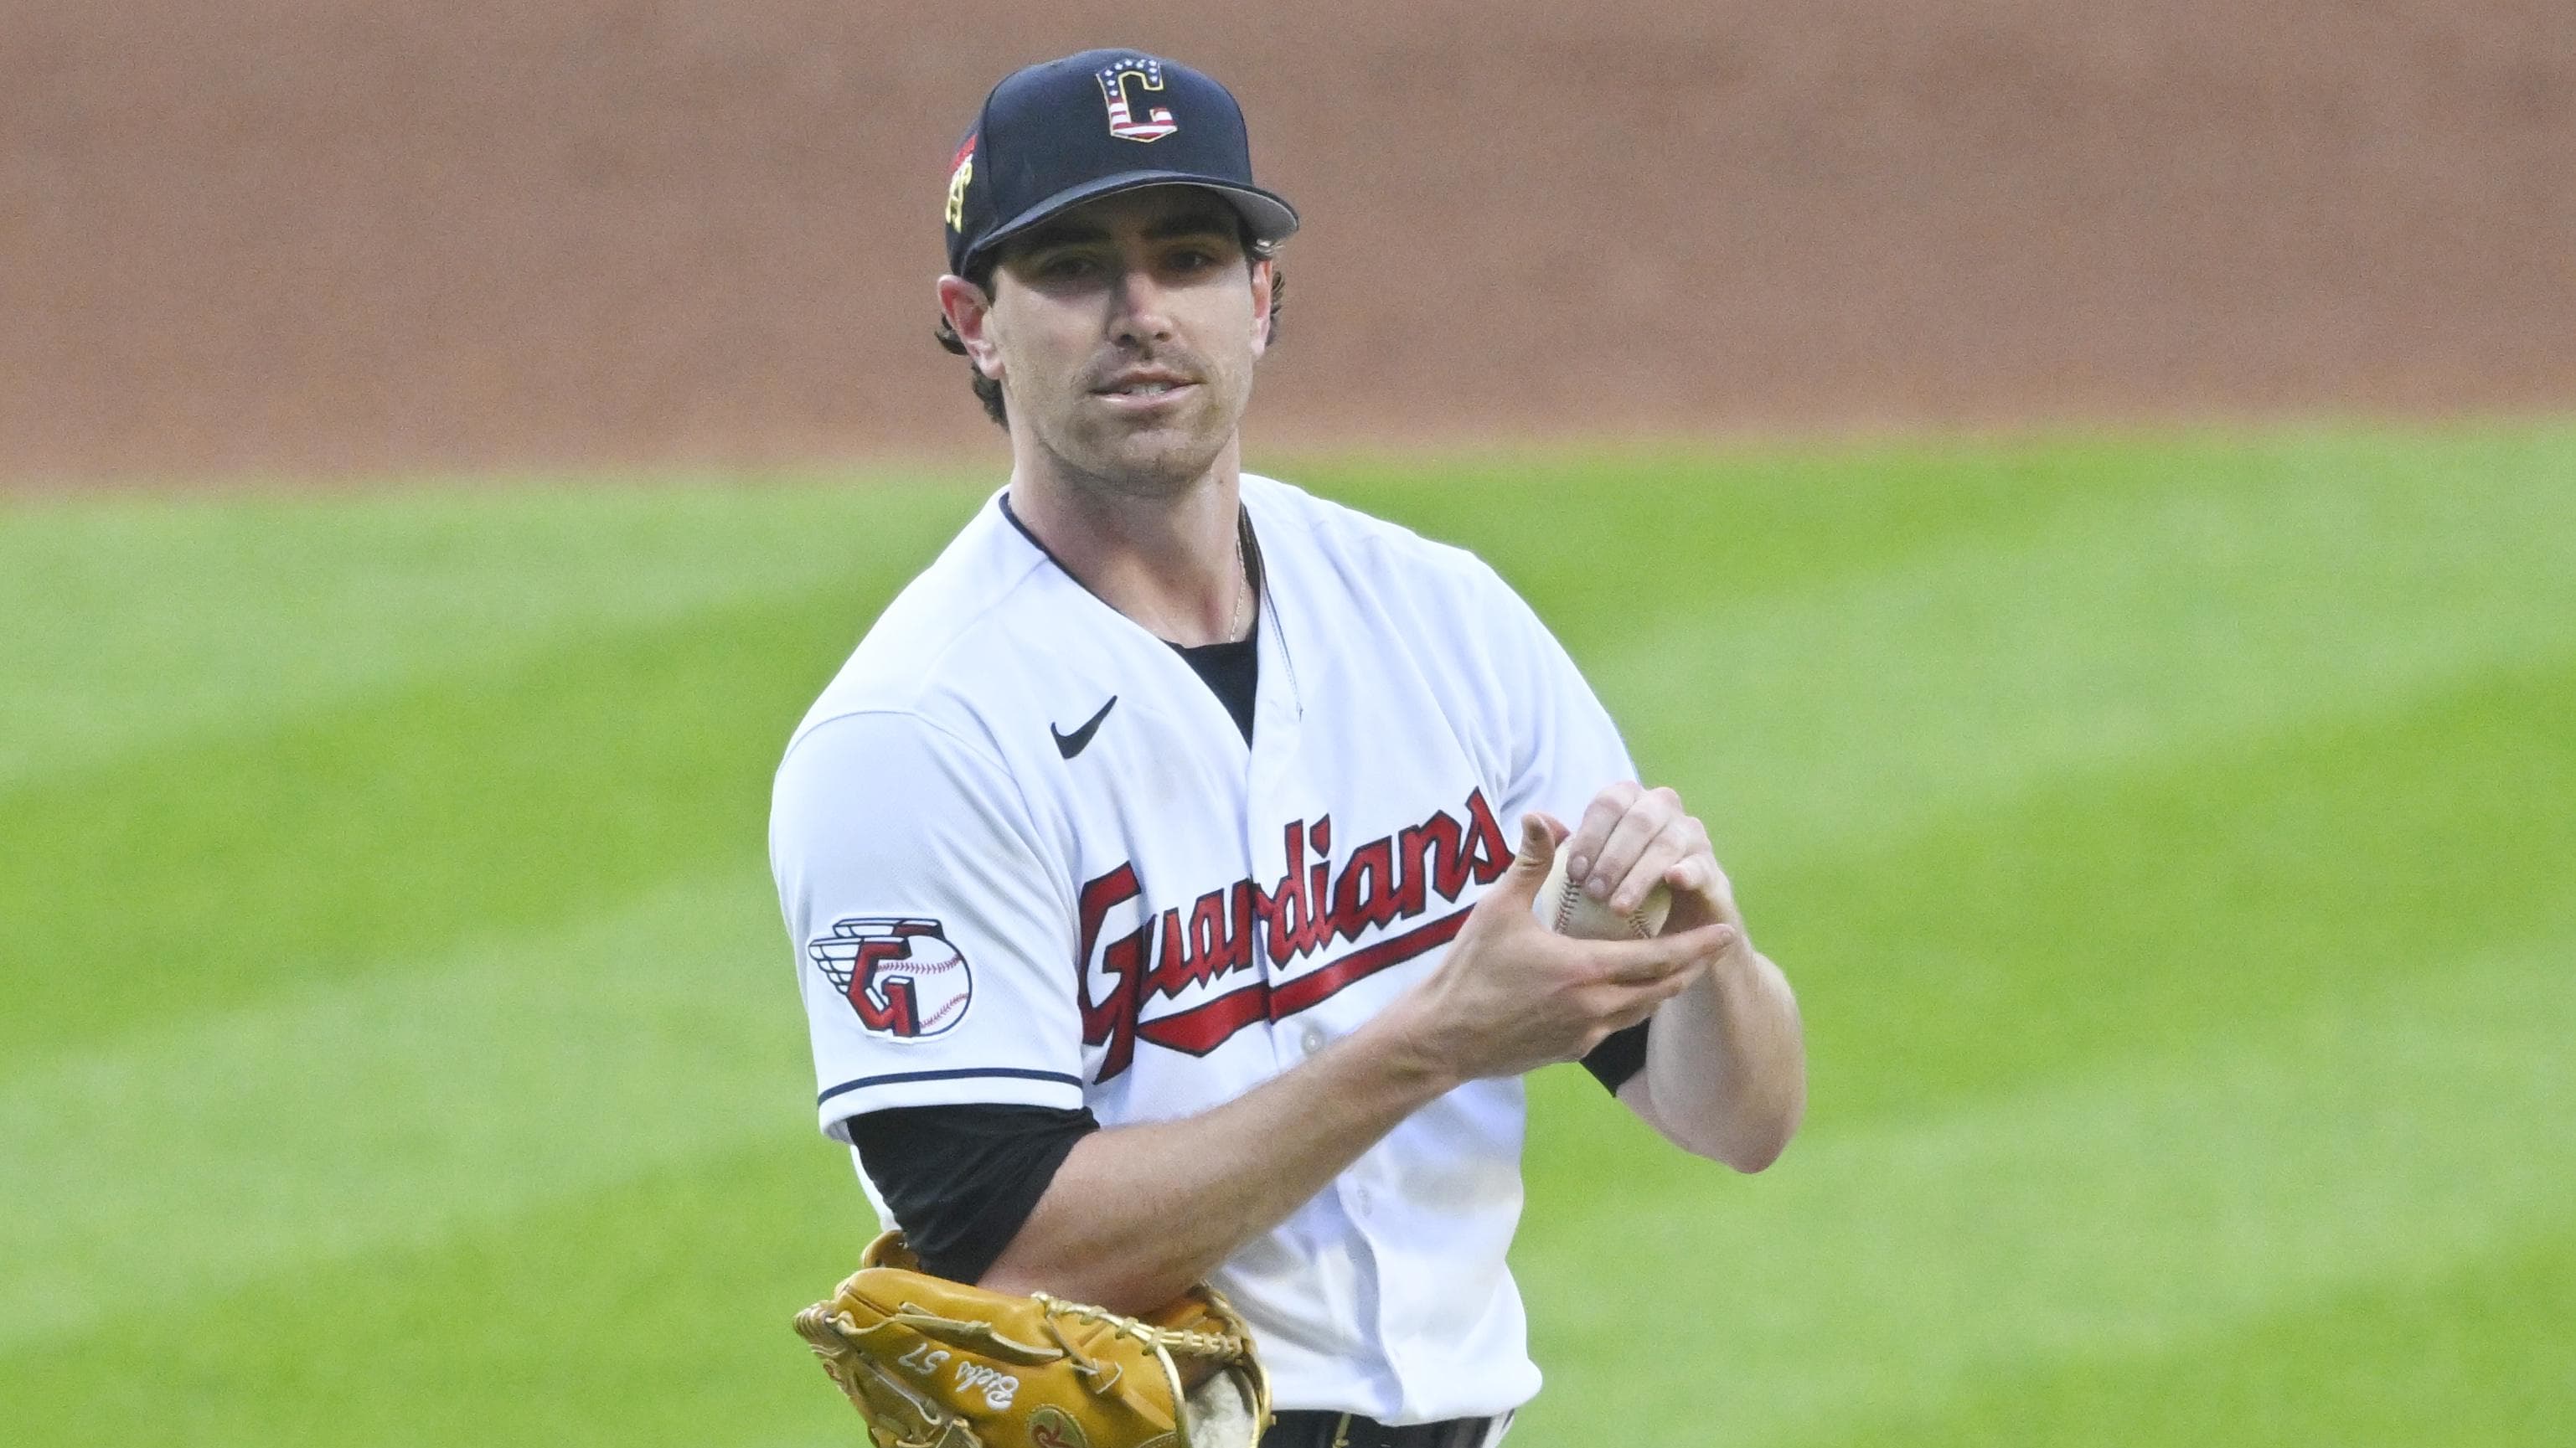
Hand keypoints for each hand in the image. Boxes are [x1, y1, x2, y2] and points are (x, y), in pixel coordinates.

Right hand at [1390, 814, 1737, 1083]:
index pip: (1659, 957)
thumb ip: (1530, 862)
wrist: (1442, 1040)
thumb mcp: (1498, 910)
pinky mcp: (1572, 1052)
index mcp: (1584, 970)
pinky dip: (1635, 1006)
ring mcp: (1585, 1034)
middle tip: (1719, 944)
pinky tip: (1634, 992)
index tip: (1726, 928)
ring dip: (1668, 987)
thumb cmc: (1467, 971)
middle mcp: (1595, 1007)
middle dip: (1694, 965)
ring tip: (1686, 965)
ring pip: (1644, 1010)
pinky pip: (1617, 1026)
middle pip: (1664, 987)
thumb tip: (1543, 815)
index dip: (1697, 944)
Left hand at [1560, 781, 1745, 941]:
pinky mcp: (1713, 870)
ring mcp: (1692, 837)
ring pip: (1668, 842)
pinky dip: (1687, 871)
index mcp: (1629, 803)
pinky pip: (1701, 864)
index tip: (1574, 873)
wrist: (1667, 936)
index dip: (1591, 833)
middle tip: (1592, 893)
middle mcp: (1663, 811)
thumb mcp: (1583, 873)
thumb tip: (1532, 818)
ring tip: (1617, 906)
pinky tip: (1673, 881)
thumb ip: (1557, 848)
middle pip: (1639, 818)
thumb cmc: (1614, 894)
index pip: (1609, 802)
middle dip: (1613, 856)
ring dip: (1640, 873)